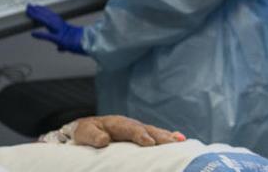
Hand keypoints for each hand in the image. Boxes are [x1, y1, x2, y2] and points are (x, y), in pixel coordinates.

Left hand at [26, 4, 85, 54]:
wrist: (94, 45)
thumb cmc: (86, 44)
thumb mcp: (72, 45)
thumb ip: (64, 46)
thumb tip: (59, 49)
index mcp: (66, 28)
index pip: (53, 17)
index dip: (44, 11)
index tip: (37, 7)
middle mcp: (63, 28)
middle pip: (48, 17)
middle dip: (38, 11)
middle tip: (29, 5)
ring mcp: (62, 33)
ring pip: (48, 23)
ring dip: (38, 17)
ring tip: (29, 12)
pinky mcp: (62, 41)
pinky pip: (50, 37)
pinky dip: (41, 35)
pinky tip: (33, 34)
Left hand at [71, 115, 185, 147]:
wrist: (88, 129)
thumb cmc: (86, 132)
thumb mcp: (85, 134)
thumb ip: (94, 136)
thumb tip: (104, 140)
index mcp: (118, 123)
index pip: (131, 129)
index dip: (141, 136)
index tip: (150, 143)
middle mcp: (131, 124)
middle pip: (148, 130)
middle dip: (161, 136)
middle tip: (174, 144)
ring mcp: (138, 128)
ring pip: (155, 131)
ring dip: (168, 137)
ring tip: (182, 141)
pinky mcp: (142, 134)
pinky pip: (157, 134)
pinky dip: (169, 136)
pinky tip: (181, 140)